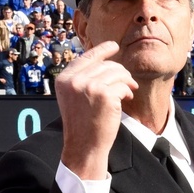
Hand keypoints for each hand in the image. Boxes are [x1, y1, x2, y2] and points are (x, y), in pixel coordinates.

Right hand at [54, 40, 135, 179]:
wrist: (84, 146)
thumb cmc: (82, 124)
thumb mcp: (73, 98)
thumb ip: (82, 79)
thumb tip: (103, 61)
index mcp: (64, 79)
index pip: (86, 57)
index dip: (102, 50)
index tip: (114, 46)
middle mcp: (75, 80)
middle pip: (105, 65)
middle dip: (120, 72)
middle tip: (128, 82)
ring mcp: (89, 87)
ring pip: (117, 73)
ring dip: (127, 81)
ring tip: (129, 90)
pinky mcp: (105, 95)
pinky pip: (123, 85)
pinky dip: (128, 91)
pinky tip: (128, 98)